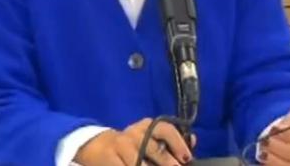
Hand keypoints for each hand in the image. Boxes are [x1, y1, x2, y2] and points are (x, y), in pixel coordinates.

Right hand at [74, 117, 194, 165]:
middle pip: (155, 150)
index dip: (178, 143)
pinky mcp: (110, 159)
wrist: (96, 146)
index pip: (165, 129)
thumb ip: (171, 140)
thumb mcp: (149, 138)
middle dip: (168, 163)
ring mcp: (121, 146)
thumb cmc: (130, 145)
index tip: (187, 158)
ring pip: (140, 164)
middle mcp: (135, 134)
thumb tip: (193, 140)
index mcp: (147, 126)